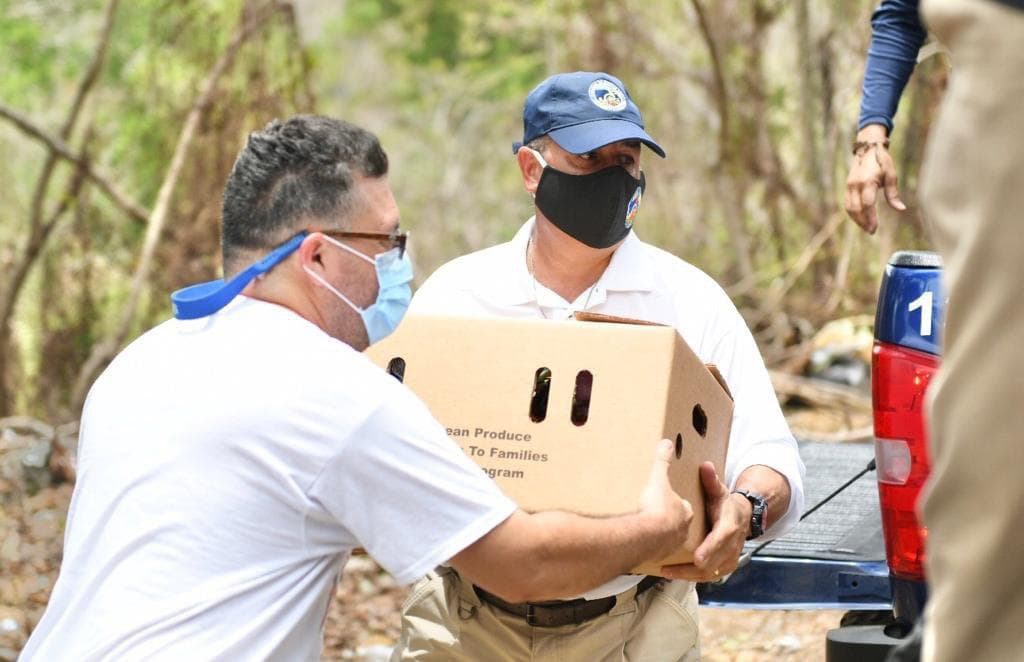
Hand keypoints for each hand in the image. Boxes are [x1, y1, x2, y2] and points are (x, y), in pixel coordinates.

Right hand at [638, 439, 694, 559]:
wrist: (647, 535)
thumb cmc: (655, 507)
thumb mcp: (658, 478)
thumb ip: (663, 461)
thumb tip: (667, 444)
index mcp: (685, 512)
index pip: (684, 507)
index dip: (676, 503)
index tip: (668, 500)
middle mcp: (682, 531)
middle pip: (678, 524)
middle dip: (670, 521)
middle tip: (658, 515)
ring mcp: (672, 545)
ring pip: (669, 540)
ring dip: (662, 536)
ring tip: (649, 531)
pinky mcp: (659, 556)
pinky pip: (657, 551)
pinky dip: (651, 547)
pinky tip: (642, 542)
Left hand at [659, 461, 748, 581]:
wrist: (743, 516)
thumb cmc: (726, 503)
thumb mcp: (720, 490)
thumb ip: (711, 480)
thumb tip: (705, 466)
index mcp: (731, 524)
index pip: (722, 538)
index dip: (710, 549)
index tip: (697, 557)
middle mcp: (733, 544)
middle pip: (715, 561)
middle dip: (693, 568)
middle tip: (671, 569)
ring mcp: (730, 557)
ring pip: (712, 572)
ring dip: (689, 575)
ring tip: (668, 572)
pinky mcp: (725, 565)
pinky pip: (710, 576)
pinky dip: (693, 577)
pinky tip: (675, 575)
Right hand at [845, 124, 905, 233]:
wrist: (868, 148)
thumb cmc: (882, 161)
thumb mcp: (891, 175)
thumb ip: (893, 193)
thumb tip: (901, 209)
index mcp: (867, 181)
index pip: (867, 204)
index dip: (870, 218)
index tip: (874, 228)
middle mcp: (855, 184)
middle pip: (856, 209)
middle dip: (863, 222)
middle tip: (871, 231)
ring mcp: (849, 185)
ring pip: (849, 208)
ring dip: (857, 220)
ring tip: (866, 227)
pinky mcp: (847, 186)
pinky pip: (847, 204)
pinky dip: (853, 213)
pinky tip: (860, 219)